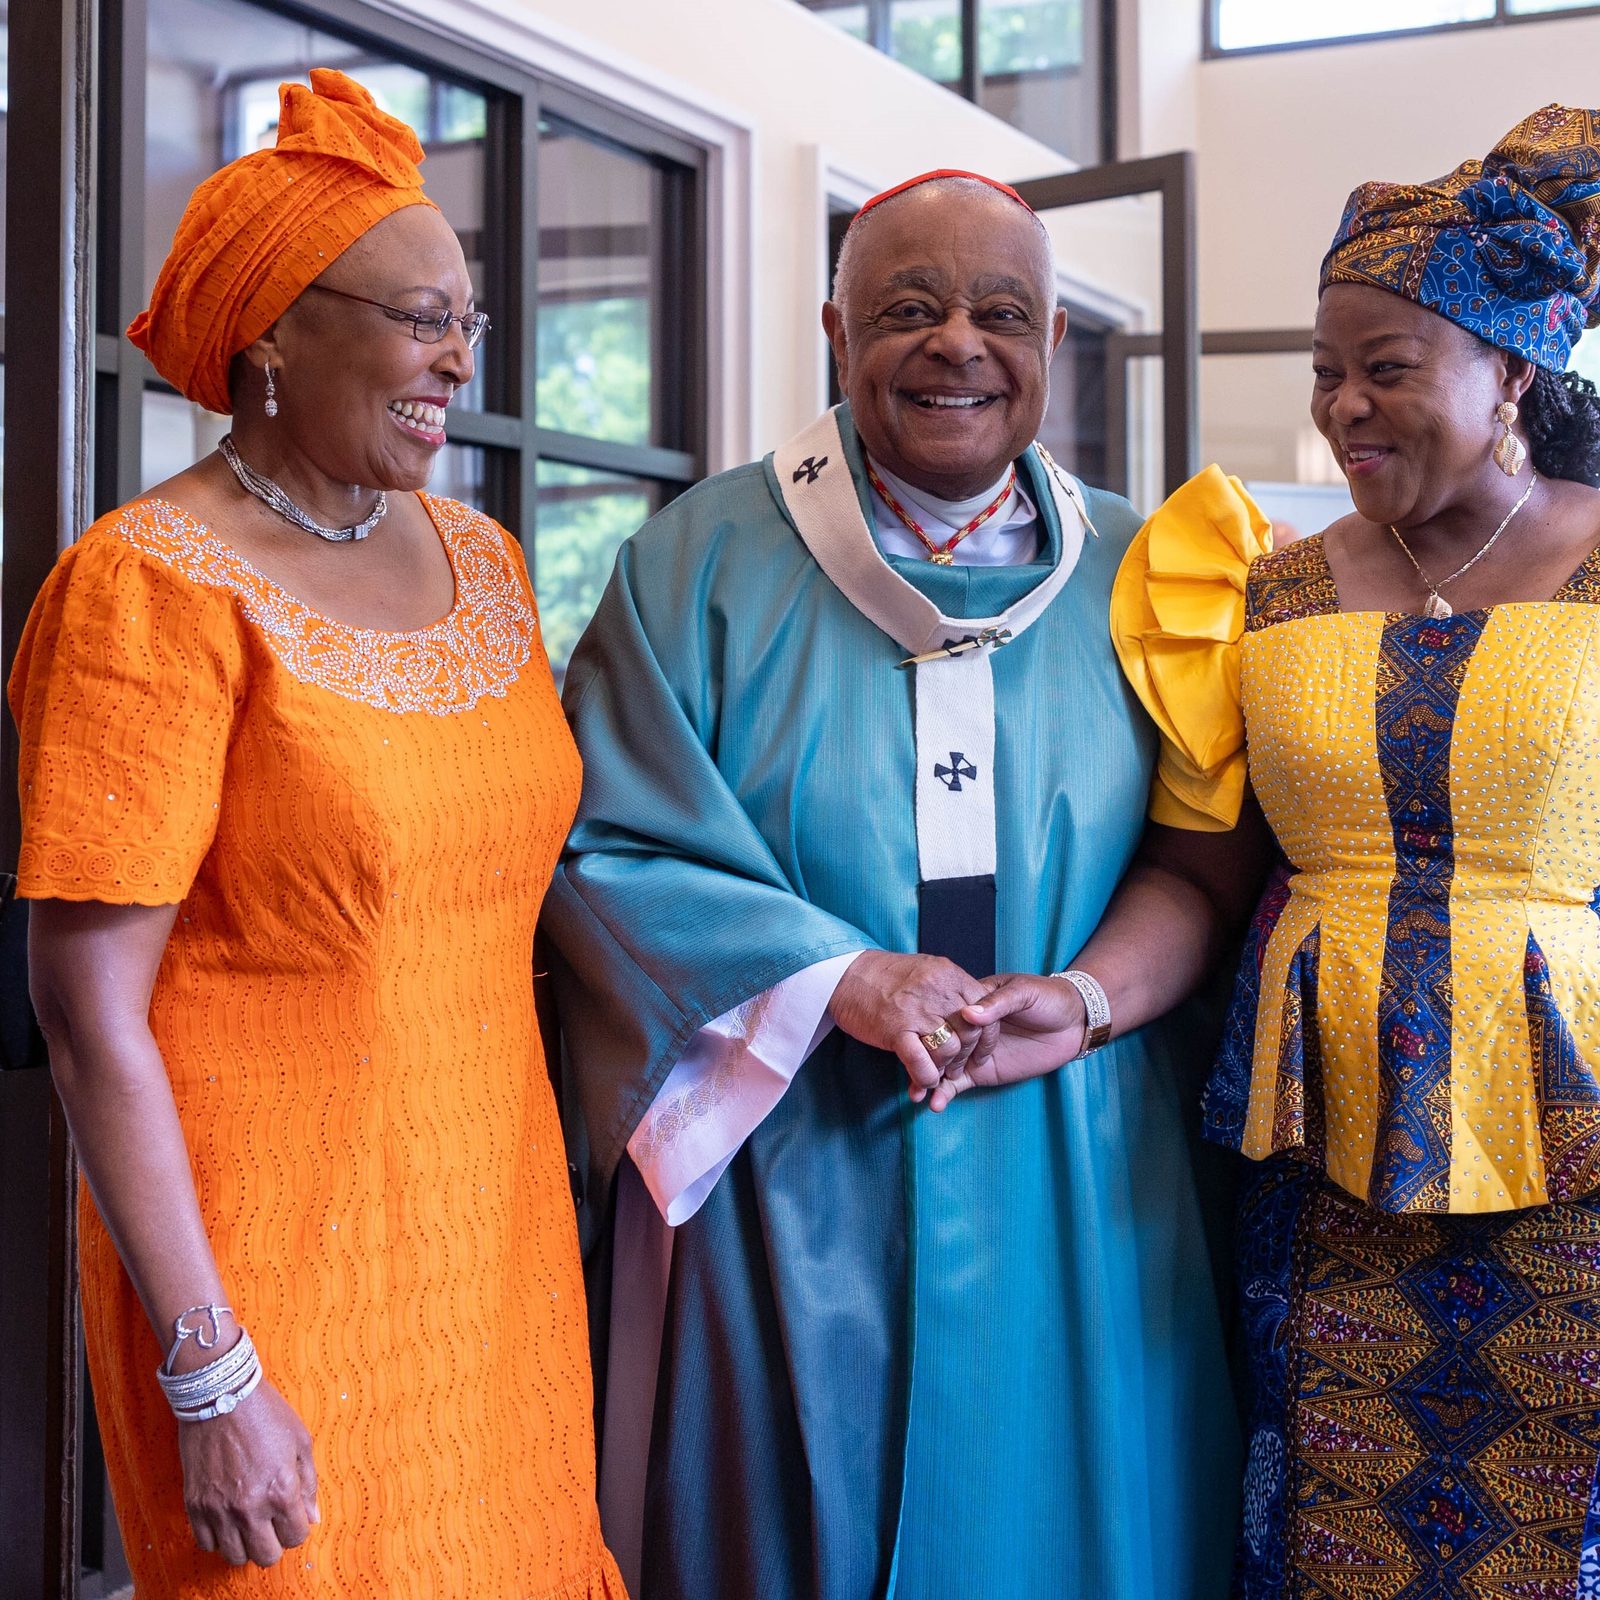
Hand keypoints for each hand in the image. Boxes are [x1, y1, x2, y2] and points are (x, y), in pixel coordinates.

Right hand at [179, 1378, 318, 1567]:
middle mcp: (250, 1507)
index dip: (298, 1527)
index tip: (293, 1515)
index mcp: (281, 1490)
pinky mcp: (195, 1505)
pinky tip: (227, 1518)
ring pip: (235, 1556)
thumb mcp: (300, 1441)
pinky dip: (219, 1537)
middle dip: (275, 1542)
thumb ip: (308, 1484)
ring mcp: (219, 1509)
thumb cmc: (265, 1413)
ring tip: (250, 1522)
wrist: (221, 1395)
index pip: (296, 1536)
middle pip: (266, 1556)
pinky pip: (206, 1543)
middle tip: (273, 1523)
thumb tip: (312, 1517)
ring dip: (246, 1543)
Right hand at [829, 950, 996, 1101]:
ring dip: (943, 1069)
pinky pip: (922, 1063)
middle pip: (970, 1033)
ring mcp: (917, 1010)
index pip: (986, 1011)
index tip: (979, 1052)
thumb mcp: (926, 972)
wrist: (844, 974)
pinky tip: (920, 1082)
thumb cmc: (883, 976)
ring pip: (949, 1050)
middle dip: (965, 1057)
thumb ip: (950, 991)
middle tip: (954, 1068)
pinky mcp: (895, 1029)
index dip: (986, 1037)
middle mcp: (938, 991)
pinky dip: (925, 1078)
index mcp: (949, 975)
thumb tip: (972, 1015)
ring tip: (934, 1074)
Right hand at [920, 973, 1088, 1110]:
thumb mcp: (1024, 993)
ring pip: (943, 1066)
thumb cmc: (1048, 998)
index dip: (931, 1026)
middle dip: (922, 1058)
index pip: (946, 1015)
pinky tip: (934, 1104)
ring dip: (927, 1080)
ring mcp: (972, 1052)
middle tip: (909, 1070)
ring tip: (915, 1094)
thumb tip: (968, 1014)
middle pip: (938, 1043)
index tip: (915, 1038)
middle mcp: (967, 1028)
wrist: (1074, 1021)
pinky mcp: (982, 1072)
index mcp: (973, 1001)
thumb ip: (996, 1004)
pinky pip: (958, 1084)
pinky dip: (945, 1094)